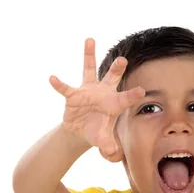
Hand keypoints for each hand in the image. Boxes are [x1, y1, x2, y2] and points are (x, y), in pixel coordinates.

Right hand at [50, 38, 144, 161]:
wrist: (81, 129)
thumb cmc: (97, 132)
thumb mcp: (102, 140)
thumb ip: (108, 145)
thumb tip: (113, 153)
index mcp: (114, 104)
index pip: (126, 98)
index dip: (133, 95)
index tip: (141, 91)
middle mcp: (103, 92)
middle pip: (112, 78)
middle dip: (117, 69)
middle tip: (123, 59)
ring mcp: (88, 91)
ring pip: (90, 69)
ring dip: (89, 55)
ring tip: (90, 39)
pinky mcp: (74, 94)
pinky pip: (66, 88)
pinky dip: (59, 84)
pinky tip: (52, 78)